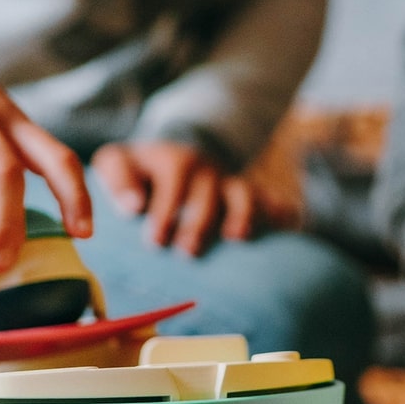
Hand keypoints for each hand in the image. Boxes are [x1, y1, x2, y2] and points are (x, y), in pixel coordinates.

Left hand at [91, 140, 267, 256]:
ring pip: (242, 192)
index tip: (155, 240)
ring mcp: (228, 180)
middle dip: (198, 221)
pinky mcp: (249, 193)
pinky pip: (270, 199)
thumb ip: (117, 181)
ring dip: (241, 213)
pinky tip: (287, 224)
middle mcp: (204, 168)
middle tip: (187, 251)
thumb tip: (131, 208)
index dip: (166, 209)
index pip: (173, 179)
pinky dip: (281, 211)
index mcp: (171, 159)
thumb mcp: (118, 162)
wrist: (177, 153)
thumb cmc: (139, 170)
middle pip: (207, 192)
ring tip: (237, 237)